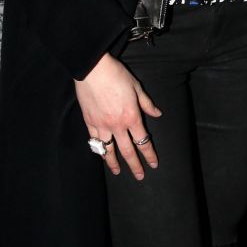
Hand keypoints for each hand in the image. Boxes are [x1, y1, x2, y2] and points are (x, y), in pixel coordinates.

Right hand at [74, 53, 160, 180]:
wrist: (92, 69)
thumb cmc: (116, 75)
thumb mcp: (137, 88)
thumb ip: (147, 104)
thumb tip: (157, 114)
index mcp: (132, 117)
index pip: (143, 141)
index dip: (149, 155)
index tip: (153, 164)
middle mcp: (117, 125)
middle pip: (127, 151)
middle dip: (135, 165)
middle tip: (139, 176)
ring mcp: (102, 125)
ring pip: (108, 150)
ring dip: (114, 163)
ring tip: (117, 171)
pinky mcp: (89, 121)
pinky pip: (95, 140)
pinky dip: (99, 149)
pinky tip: (102, 154)